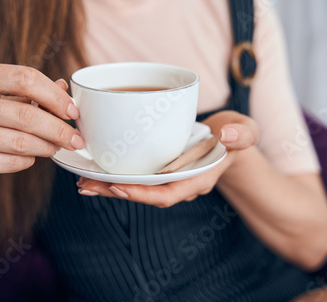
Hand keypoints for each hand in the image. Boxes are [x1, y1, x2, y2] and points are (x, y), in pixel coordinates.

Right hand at [0, 63, 82, 187]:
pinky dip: (27, 160)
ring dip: (47, 147)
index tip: (72, 110)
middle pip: (27, 115)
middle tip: (77, 139)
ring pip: (21, 142)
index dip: (55, 95)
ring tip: (57, 148)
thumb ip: (21, 91)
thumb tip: (64, 90)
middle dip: (60, 129)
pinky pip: (9, 162)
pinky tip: (31, 157)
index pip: (25, 77)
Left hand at [76, 110, 259, 206]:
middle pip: (144, 194)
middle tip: (85, 185)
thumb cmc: (236, 135)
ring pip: (136, 187)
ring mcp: (168, 178)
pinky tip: (95, 170)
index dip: (142, 194)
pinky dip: (115, 174)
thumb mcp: (245, 131)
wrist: (230, 140)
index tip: (117, 186)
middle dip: (114, 191)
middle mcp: (179, 183)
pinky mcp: (159, 168)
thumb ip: (242, 134)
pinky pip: (136, 175)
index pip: (167, 193)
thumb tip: (228, 135)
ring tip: (81, 181)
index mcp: (197, 179)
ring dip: (108, 185)